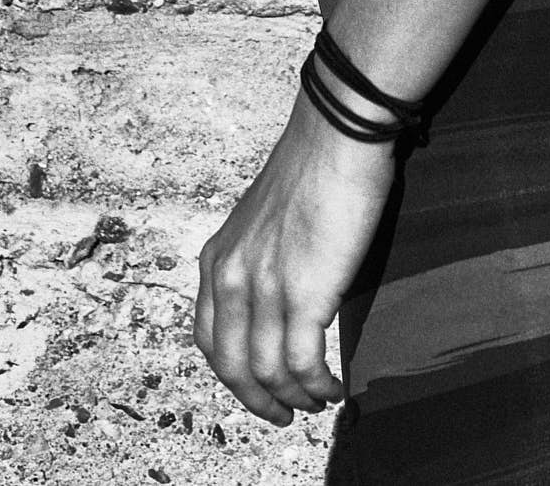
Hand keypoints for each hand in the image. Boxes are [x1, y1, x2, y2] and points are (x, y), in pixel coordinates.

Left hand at [194, 86, 395, 424]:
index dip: (233, 376)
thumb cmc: (313, 165)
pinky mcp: (305, 293)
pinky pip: (304, 362)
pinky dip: (318, 385)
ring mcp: (266, 287)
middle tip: (286, 414)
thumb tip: (278, 299)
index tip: (258, 389)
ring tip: (319, 402)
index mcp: (218, 259)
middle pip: (232, 367)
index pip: (210, 339)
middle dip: (259, 401)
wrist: (339, 134)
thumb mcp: (261, 218)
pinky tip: (335, 387)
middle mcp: (232, 277)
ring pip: (269, 372)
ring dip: (295, 398)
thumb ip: (258, 259)